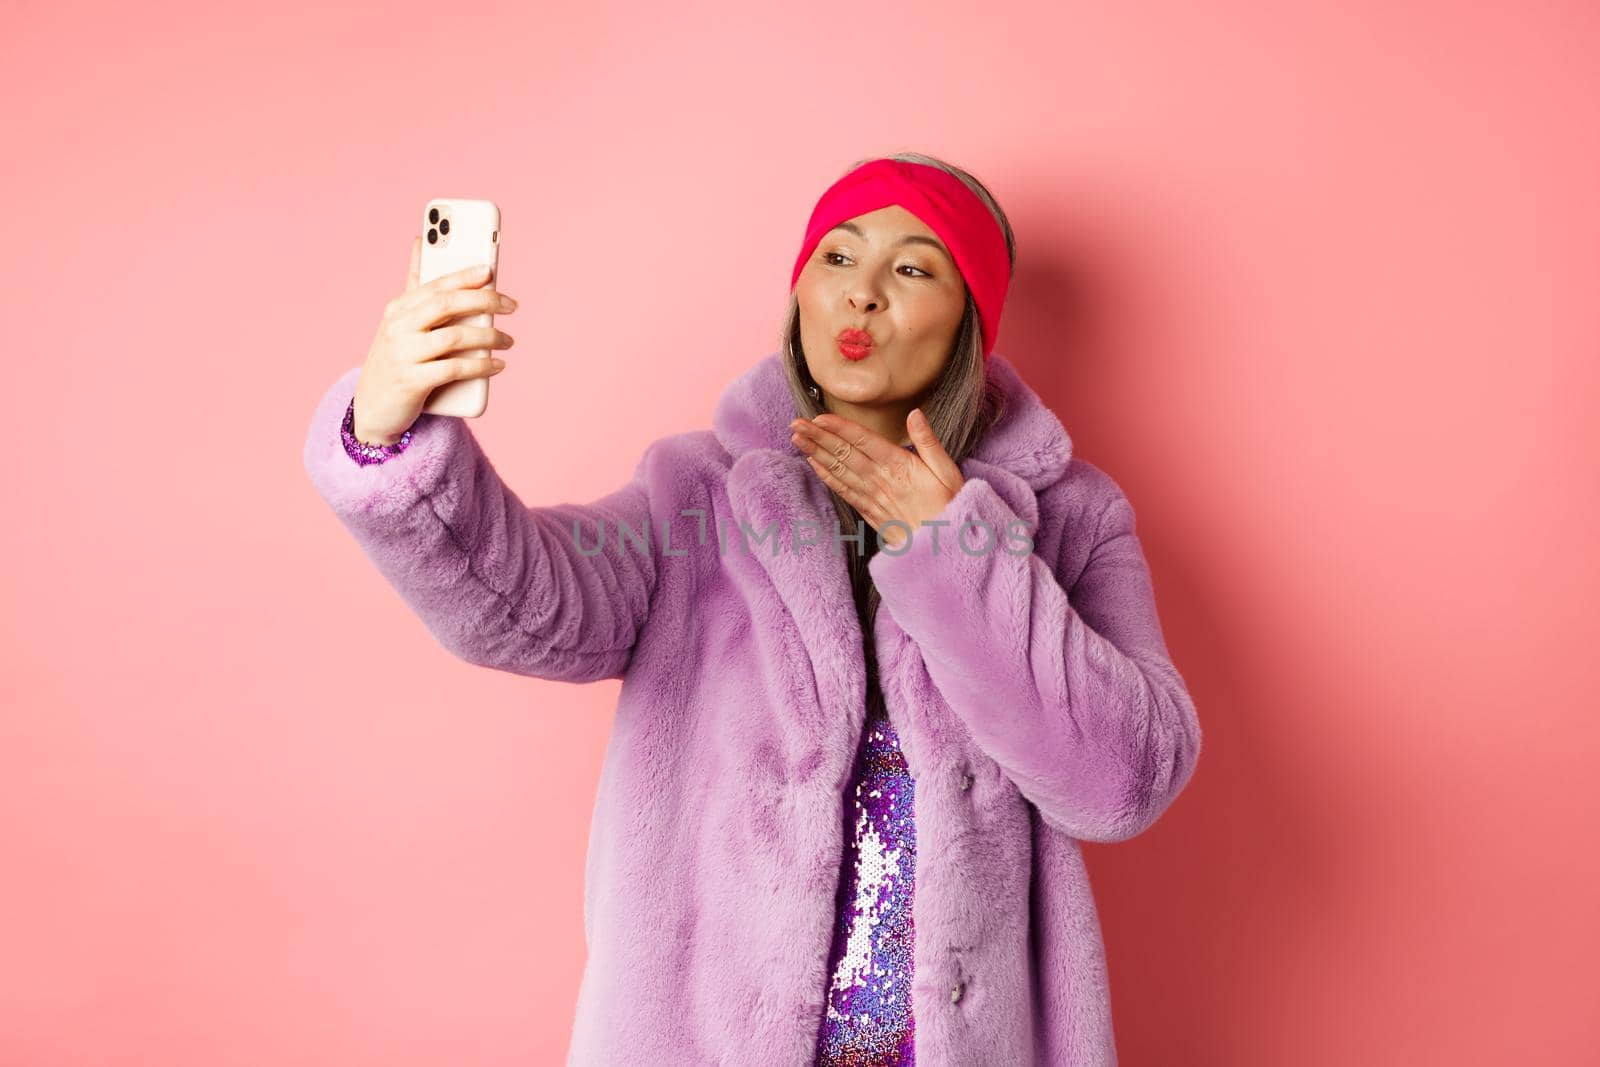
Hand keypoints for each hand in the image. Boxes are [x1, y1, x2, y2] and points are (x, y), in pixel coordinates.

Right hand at [350, 236, 519, 444]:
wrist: (373, 409)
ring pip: (454, 337)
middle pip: (447, 304)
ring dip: (488, 337)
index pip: (436, 284)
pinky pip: (453, 369)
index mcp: (398, 308)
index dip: (464, 275)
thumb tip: (420, 238)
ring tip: (508, 341)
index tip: (490, 271)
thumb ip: (415, 284)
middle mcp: (398, 327)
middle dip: (484, 301)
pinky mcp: (411, 382)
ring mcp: (403, 354)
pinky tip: (497, 365)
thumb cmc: (396, 359)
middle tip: (511, 305)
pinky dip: (480, 365)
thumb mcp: (400, 321)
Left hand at [789, 408, 965, 548]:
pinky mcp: (869, 511)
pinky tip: (812, 464)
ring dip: (816, 453)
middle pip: (844, 454)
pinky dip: (826, 476)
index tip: (818, 417)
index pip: (863, 441)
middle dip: (818, 437)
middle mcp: (880, 480)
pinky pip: (843, 491)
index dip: (839, 428)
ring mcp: (872, 497)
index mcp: (899, 466)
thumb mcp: (948, 471)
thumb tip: (915, 414)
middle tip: (795, 423)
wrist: (944, 548)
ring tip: (796, 438)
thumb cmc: (949, 506)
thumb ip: (928, 441)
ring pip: (838, 471)